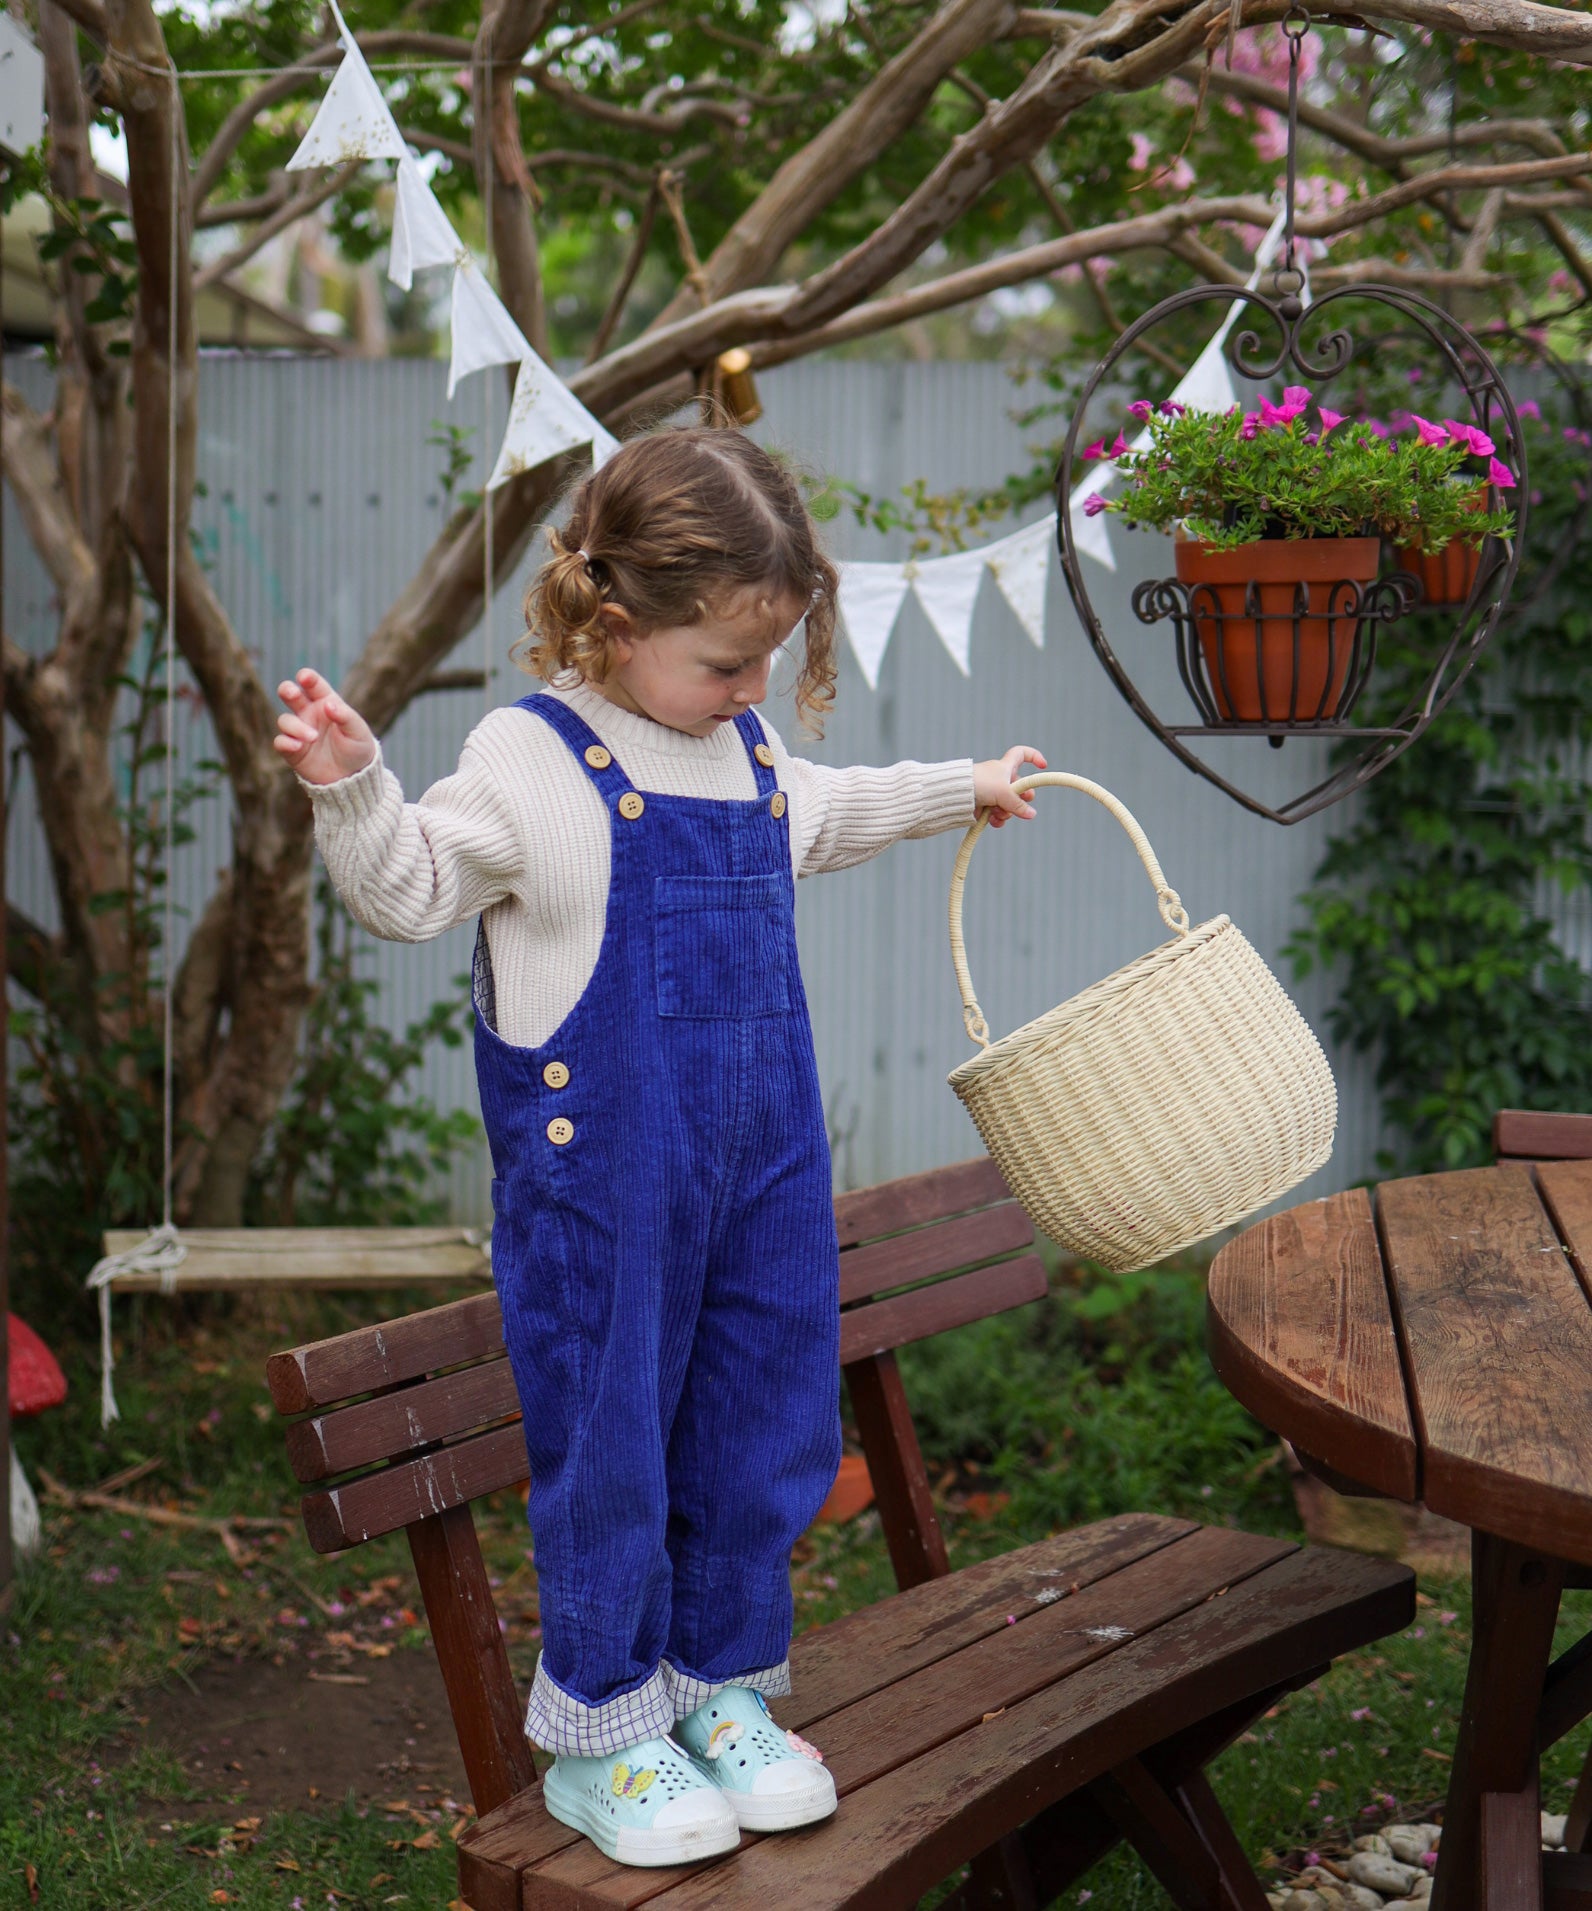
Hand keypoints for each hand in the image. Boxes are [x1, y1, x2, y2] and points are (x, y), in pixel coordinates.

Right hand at [275, 668, 377, 784]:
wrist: (352, 778)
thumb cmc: (357, 748)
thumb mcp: (357, 731)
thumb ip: (344, 716)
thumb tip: (328, 704)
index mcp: (326, 702)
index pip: (313, 685)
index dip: (307, 678)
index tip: (304, 677)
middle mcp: (309, 713)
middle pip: (290, 694)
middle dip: (287, 690)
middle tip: (292, 693)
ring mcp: (299, 731)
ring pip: (285, 720)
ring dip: (296, 727)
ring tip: (313, 737)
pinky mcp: (292, 750)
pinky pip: (280, 742)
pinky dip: (286, 742)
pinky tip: (298, 746)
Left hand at [973, 746, 1047, 827]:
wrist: (953, 794)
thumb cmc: (978, 784)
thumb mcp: (1003, 793)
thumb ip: (1019, 804)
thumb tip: (1031, 814)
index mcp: (1005, 766)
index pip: (1021, 754)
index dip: (1033, 757)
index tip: (1043, 766)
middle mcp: (999, 777)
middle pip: (1018, 788)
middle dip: (1020, 799)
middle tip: (1020, 805)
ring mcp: (991, 791)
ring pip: (1008, 804)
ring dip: (1006, 812)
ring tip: (999, 814)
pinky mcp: (983, 804)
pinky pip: (996, 813)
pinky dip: (997, 818)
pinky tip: (994, 822)